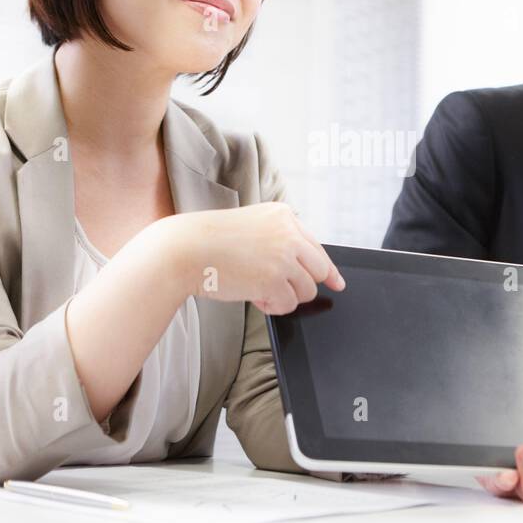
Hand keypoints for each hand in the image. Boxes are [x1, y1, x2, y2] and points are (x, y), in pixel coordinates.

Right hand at [161, 203, 344, 314]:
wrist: (184, 250)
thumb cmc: (209, 241)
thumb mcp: (251, 226)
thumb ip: (278, 240)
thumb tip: (302, 268)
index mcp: (283, 216)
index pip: (317, 246)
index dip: (328, 269)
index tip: (337, 282)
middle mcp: (289, 233)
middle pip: (319, 270)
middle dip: (304, 285)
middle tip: (283, 291)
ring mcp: (284, 257)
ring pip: (306, 290)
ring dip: (284, 296)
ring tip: (256, 289)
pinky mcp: (275, 280)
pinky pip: (289, 304)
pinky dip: (273, 306)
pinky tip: (254, 296)